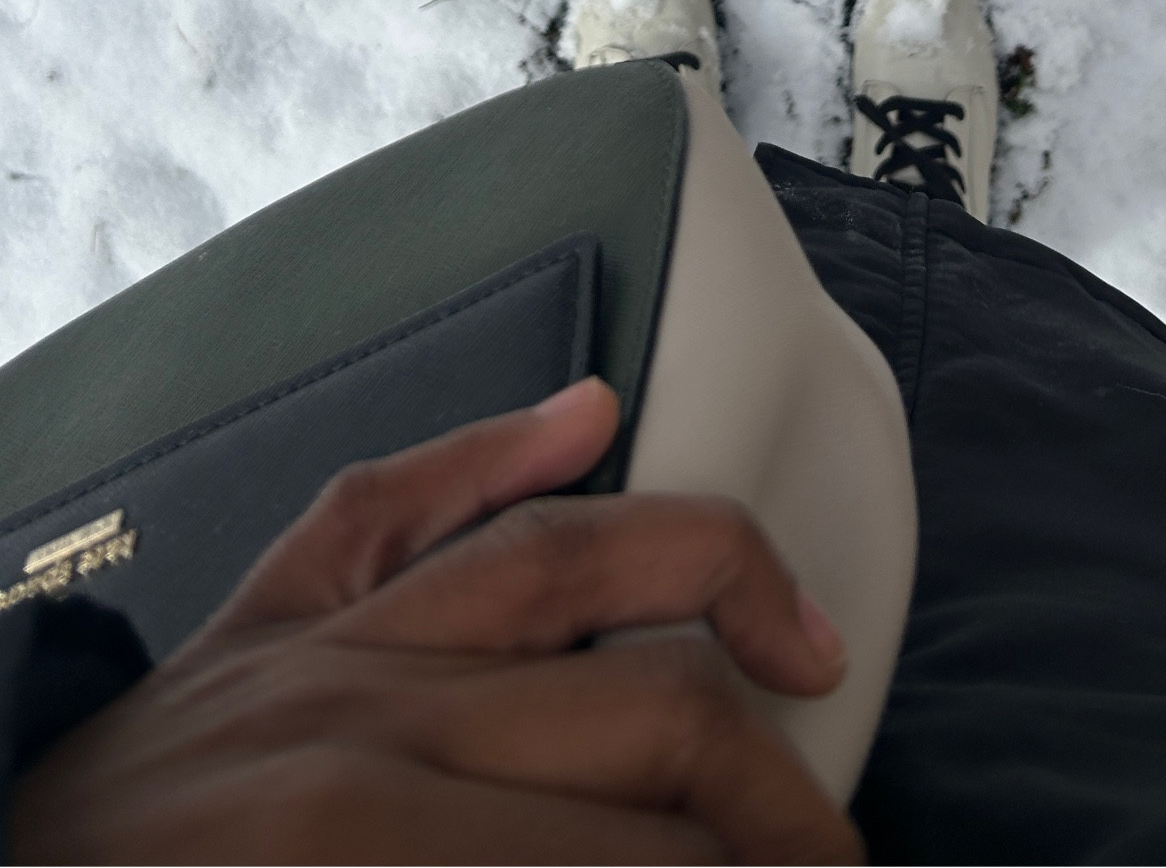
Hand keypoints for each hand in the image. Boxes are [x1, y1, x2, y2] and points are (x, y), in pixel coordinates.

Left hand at [10, 378, 860, 864]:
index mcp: (372, 849)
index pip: (646, 856)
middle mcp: (366, 717)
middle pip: (648, 711)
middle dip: (771, 792)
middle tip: (838, 854)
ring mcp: (312, 642)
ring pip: (561, 562)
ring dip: (711, 592)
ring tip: (806, 647)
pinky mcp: (257, 612)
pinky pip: (391, 501)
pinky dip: (491, 446)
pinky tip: (587, 413)